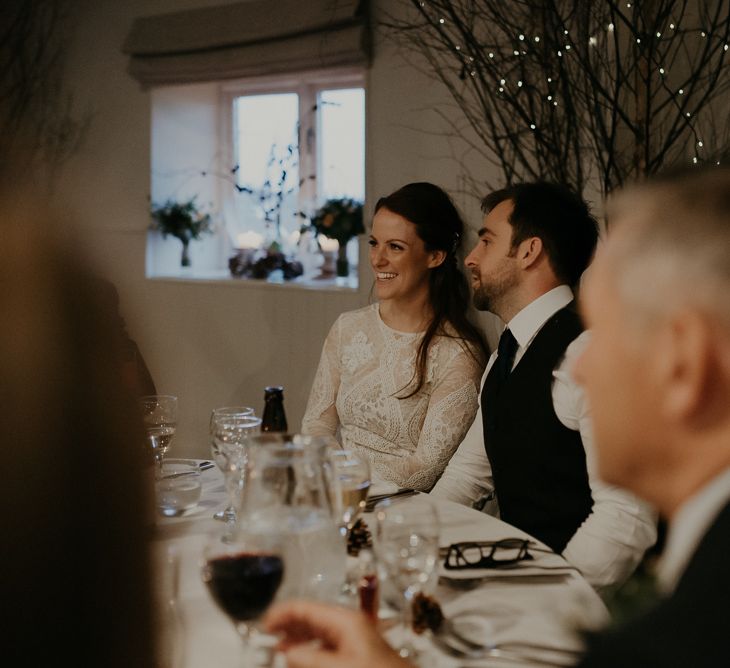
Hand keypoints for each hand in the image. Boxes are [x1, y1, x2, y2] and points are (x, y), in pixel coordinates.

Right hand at [264, 600, 411, 667]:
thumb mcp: (338, 665)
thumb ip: (310, 659)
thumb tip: (288, 653)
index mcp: (346, 620)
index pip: (306, 608)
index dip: (282, 614)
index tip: (264, 625)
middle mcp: (350, 625)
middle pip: (312, 618)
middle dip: (288, 628)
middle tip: (267, 637)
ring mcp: (355, 639)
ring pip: (319, 634)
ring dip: (298, 641)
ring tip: (279, 649)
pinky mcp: (357, 653)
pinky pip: (327, 647)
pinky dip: (311, 651)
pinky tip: (302, 659)